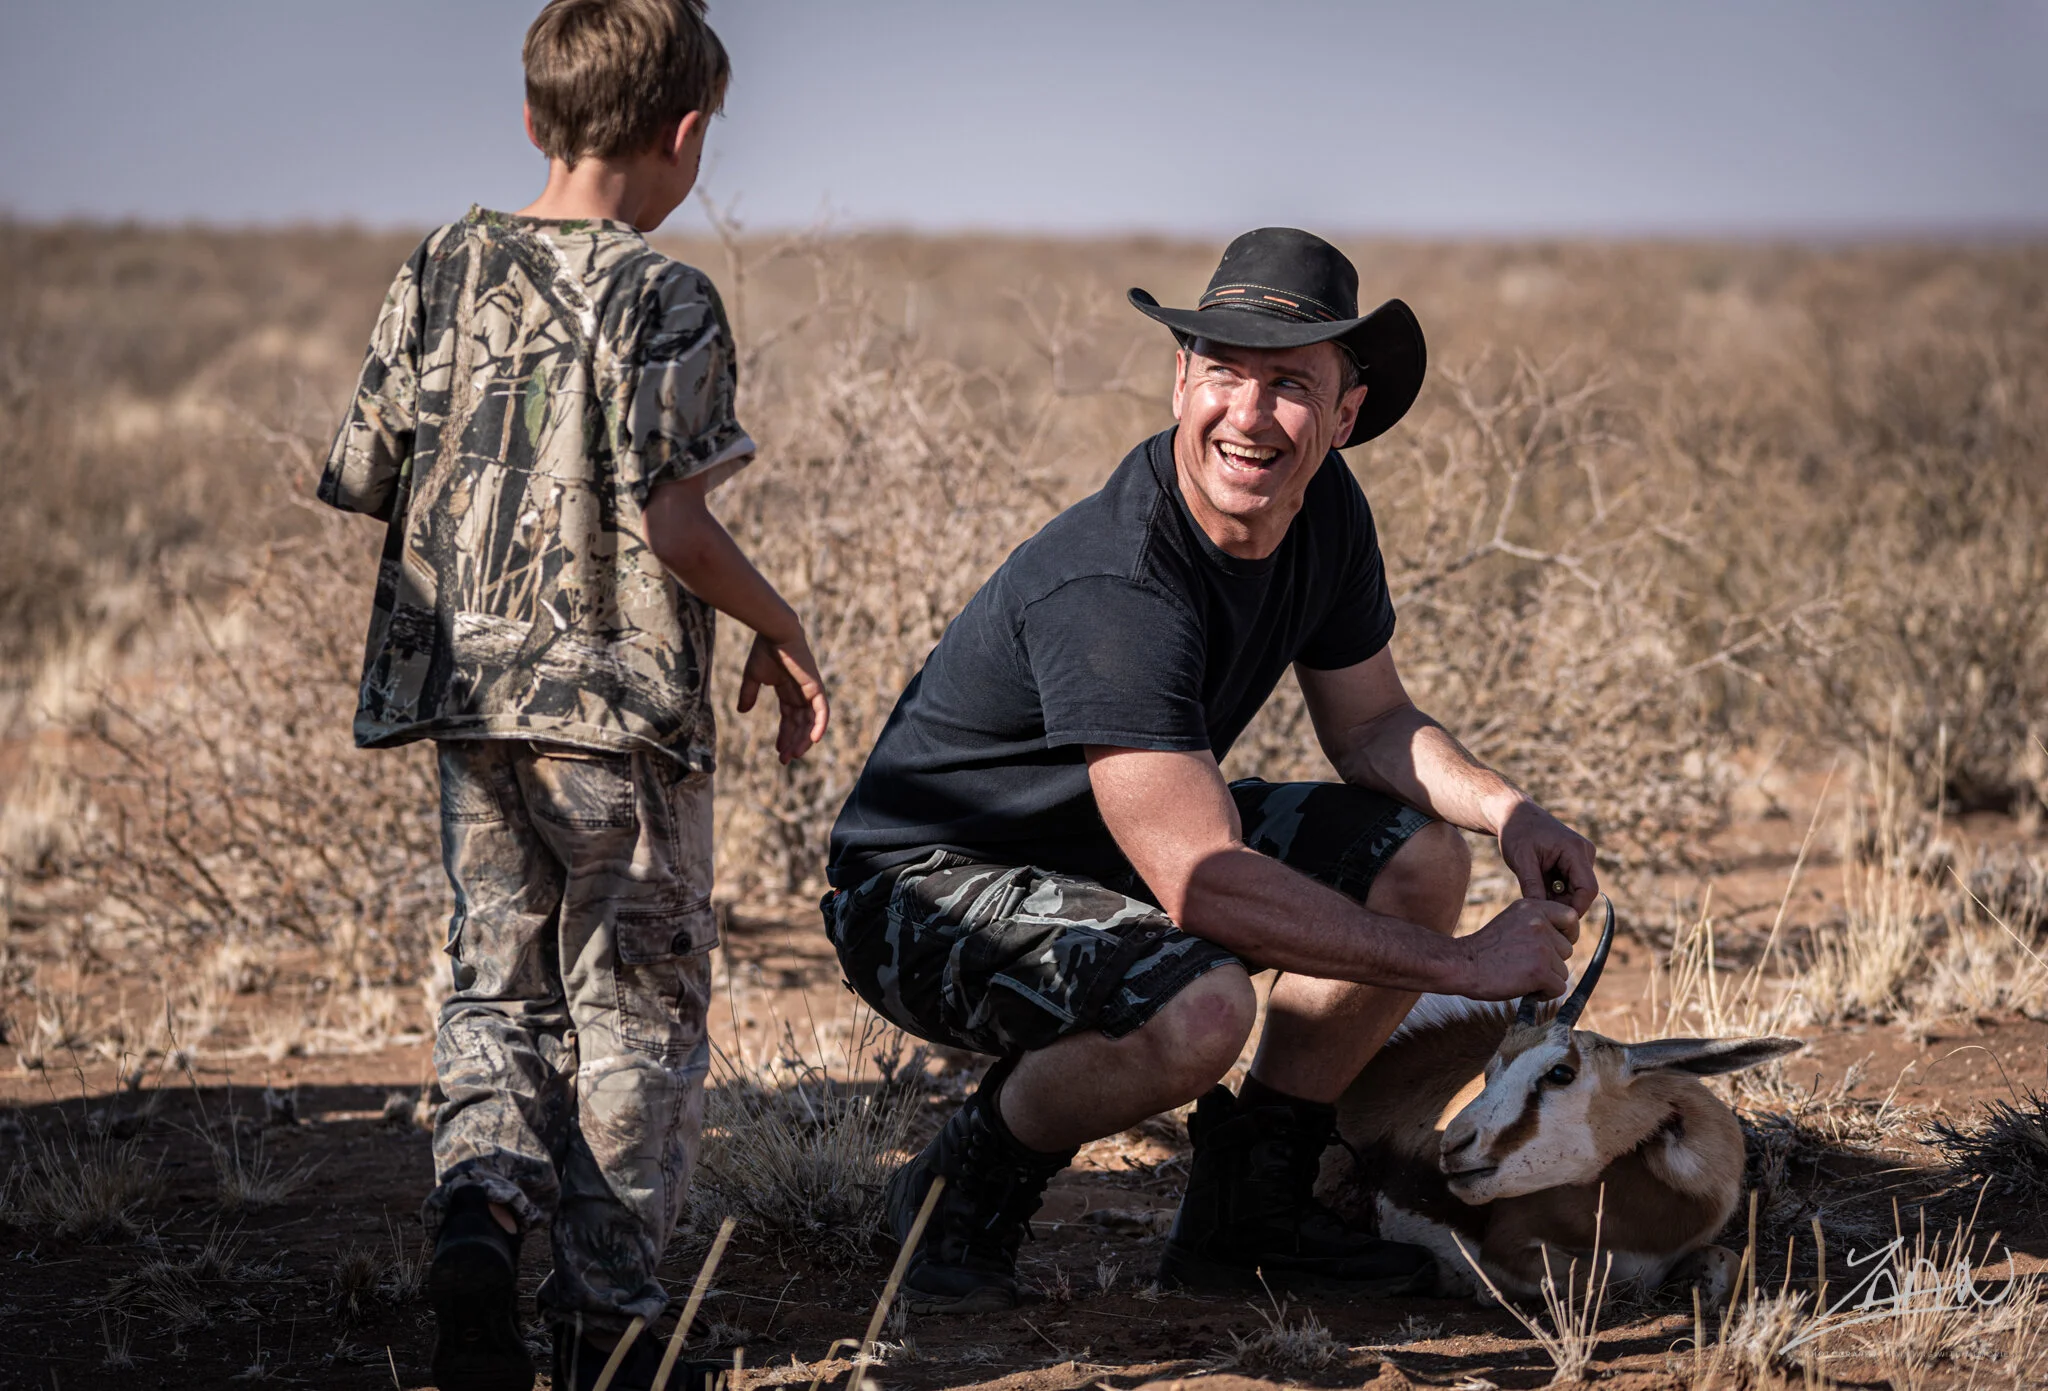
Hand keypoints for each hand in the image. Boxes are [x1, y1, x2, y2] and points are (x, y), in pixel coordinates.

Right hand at [737, 628, 828, 763]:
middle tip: (785, 760)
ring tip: (794, 755)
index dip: (784, 736)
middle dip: (793, 742)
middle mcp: (802, 693)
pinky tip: (812, 741)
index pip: (789, 719)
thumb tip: (742, 711)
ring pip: (811, 722)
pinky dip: (819, 725)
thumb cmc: (764, 650)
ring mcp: (810, 691)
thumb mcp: (753, 677)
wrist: (774, 632)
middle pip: (800, 724)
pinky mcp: (816, 687)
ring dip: (804, 739)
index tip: (778, 752)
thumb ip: (749, 694)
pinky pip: (822, 711)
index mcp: (788, 691)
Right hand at [1452, 897, 1580, 1000]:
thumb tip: (1564, 941)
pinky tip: (1525, 988)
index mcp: (1531, 907)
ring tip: (1521, 976)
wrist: (1460, 964)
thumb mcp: (1511, 922)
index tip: (1557, 946)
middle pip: (1567, 949)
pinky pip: (1558, 988)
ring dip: (1547, 978)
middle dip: (1552, 962)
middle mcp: (1538, 923)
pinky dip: (1544, 994)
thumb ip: (1536, 925)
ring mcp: (1541, 947)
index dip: (1568, 933)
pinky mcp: (1539, 970)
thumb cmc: (1483, 949)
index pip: (1570, 916)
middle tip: (1526, 965)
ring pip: (1562, 970)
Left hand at [1496, 799, 1598, 914]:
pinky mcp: (1576, 861)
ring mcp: (1582, 856)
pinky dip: (1556, 890)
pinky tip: (1538, 884)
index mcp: (1575, 850)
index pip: (1587, 889)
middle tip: (1538, 909)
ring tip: (1533, 891)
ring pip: (1576, 890)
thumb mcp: (1520, 860)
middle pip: (1582, 892)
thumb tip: (1542, 912)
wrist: (1515, 813)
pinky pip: (1571, 884)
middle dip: (1562, 904)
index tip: (1555, 921)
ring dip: (1557, 897)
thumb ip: (1532, 885)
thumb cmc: (1516, 832)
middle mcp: (1585, 853)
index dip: (1575, 909)